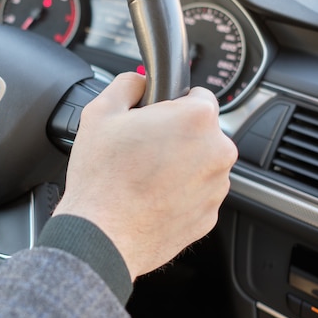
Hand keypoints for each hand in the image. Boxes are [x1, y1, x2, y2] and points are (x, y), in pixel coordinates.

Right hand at [53, 72, 237, 279]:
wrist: (102, 235)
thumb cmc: (102, 178)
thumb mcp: (100, 112)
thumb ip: (128, 84)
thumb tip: (139, 82)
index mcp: (196, 119)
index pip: (198, 95)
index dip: (171, 104)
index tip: (153, 119)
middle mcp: (217, 151)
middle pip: (200, 131)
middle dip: (175, 135)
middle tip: (140, 149)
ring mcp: (216, 187)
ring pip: (200, 164)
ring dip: (178, 165)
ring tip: (141, 176)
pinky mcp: (209, 216)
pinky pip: (196, 194)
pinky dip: (178, 193)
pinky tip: (149, 197)